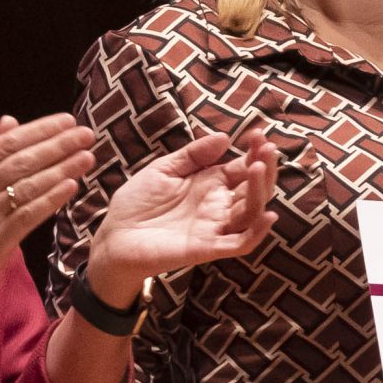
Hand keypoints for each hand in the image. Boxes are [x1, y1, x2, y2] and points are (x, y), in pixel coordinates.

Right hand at [0, 115, 97, 307]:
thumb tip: (11, 121)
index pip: (9, 142)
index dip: (41, 129)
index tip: (68, 120)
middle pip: (23, 160)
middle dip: (58, 144)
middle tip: (86, 134)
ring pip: (29, 185)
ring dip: (61, 169)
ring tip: (87, 157)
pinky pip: (28, 214)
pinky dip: (51, 198)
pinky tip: (71, 186)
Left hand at [85, 131, 280, 301]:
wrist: (113, 236)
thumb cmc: (137, 203)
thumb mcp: (163, 169)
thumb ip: (192, 155)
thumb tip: (225, 137)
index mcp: (209, 184)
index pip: (242, 168)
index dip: (255, 152)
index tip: (259, 134)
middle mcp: (217, 206)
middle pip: (253, 188)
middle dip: (264, 167)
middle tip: (267, 148)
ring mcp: (214, 227)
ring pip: (251, 212)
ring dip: (261, 192)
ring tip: (258, 168)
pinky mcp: (206, 248)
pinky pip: (239, 244)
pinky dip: (256, 233)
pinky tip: (268, 216)